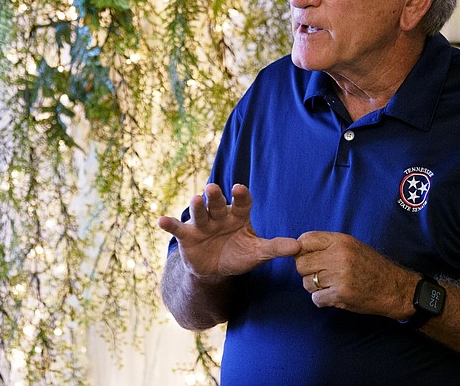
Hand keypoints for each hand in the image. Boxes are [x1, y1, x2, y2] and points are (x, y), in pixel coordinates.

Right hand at [157, 183, 299, 281]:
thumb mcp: (257, 252)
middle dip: (215, 196)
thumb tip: (298, 246)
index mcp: (239, 216)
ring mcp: (202, 225)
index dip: (240, 195)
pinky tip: (161, 220)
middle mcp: (220, 216)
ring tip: (195, 201)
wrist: (215, 270)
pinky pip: (178, 228)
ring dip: (196, 206)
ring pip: (200, 212)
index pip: (241, 202)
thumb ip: (275, 248)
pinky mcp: (187, 237)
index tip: (239, 188)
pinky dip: (169, 224)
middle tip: (213, 188)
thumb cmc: (238, 255)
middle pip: (218, 203)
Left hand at [294, 231, 413, 318]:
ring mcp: (339, 276)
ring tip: (330, 285)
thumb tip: (298, 248)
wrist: (394, 287)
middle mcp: (339, 256)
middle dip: (306, 271)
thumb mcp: (352, 246)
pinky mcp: (341, 294)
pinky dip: (322, 300)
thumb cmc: (371, 266)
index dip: (301, 250)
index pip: (305, 240)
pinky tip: (333, 295)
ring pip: (307, 282)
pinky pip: (316, 298)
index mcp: (340, 241)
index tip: (306, 257)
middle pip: (301, 263)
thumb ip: (327, 245)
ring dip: (314, 287)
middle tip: (318, 274)